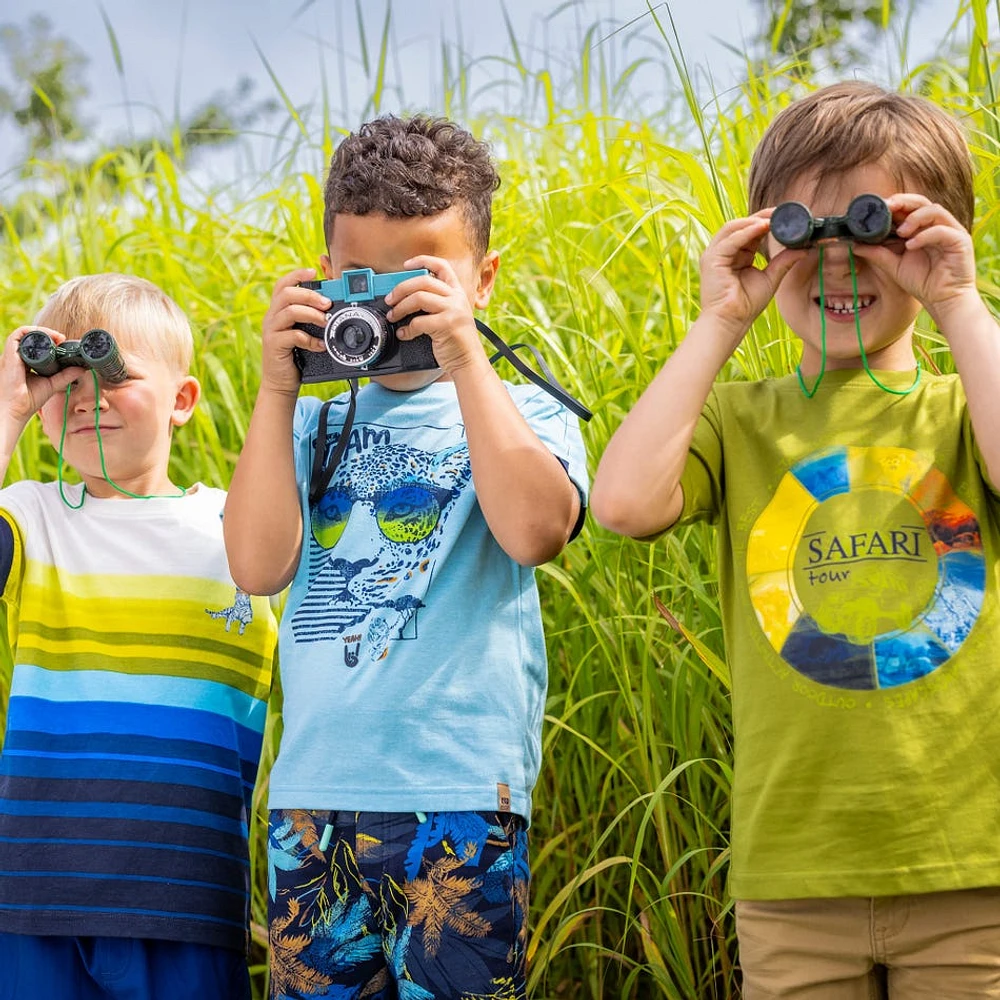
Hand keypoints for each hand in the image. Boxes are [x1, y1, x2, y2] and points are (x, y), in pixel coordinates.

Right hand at [0, 326, 81, 433]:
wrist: (15, 409)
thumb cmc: (28, 400)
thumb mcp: (52, 384)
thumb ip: (66, 376)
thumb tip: (82, 368)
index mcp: (24, 363)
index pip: (36, 346)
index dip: (50, 342)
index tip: (64, 344)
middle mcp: (16, 357)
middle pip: (32, 339)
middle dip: (49, 335)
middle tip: (64, 339)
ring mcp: (12, 354)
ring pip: (26, 334)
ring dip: (44, 331)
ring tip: (59, 337)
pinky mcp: (9, 353)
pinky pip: (18, 334)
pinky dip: (33, 331)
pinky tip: (48, 337)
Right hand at [260, 269, 331, 395]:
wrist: (281, 383)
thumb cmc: (295, 356)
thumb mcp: (303, 333)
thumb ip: (310, 319)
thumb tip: (331, 305)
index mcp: (278, 310)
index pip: (283, 285)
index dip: (296, 275)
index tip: (313, 272)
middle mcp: (272, 317)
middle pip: (287, 294)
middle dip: (310, 295)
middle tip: (327, 303)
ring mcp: (271, 330)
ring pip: (290, 311)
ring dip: (312, 314)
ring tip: (326, 322)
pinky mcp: (274, 345)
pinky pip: (293, 336)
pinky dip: (310, 339)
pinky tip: (320, 345)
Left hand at [383, 256, 485, 374]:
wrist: (468, 361)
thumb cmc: (456, 341)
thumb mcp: (451, 316)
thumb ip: (436, 304)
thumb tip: (406, 298)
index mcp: (457, 293)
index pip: (442, 266)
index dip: (423, 260)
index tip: (406, 265)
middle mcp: (457, 298)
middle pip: (423, 281)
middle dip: (401, 288)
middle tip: (390, 299)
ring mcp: (453, 310)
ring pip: (419, 298)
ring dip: (400, 307)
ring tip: (393, 316)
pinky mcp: (447, 325)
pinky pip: (419, 322)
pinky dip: (407, 329)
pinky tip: (404, 334)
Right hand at [699, 211, 804, 344]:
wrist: (731, 322)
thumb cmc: (745, 306)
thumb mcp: (770, 278)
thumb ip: (783, 262)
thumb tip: (804, 249)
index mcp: (735, 256)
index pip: (749, 232)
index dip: (766, 222)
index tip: (785, 216)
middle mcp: (723, 252)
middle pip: (740, 226)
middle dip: (760, 216)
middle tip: (781, 211)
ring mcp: (714, 255)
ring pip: (733, 228)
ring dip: (753, 220)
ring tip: (772, 217)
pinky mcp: (711, 259)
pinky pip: (730, 239)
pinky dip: (746, 231)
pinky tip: (762, 227)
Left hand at [853, 194, 978, 328]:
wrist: (942, 300)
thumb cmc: (922, 282)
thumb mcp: (894, 266)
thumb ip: (877, 254)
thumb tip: (854, 244)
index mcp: (922, 228)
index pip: (909, 208)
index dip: (894, 204)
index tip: (876, 207)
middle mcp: (937, 225)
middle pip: (922, 202)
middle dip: (903, 202)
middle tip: (887, 208)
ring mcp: (950, 231)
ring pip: (935, 210)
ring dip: (914, 218)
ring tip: (900, 233)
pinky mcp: (961, 241)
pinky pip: (943, 231)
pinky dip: (925, 235)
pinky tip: (911, 245)